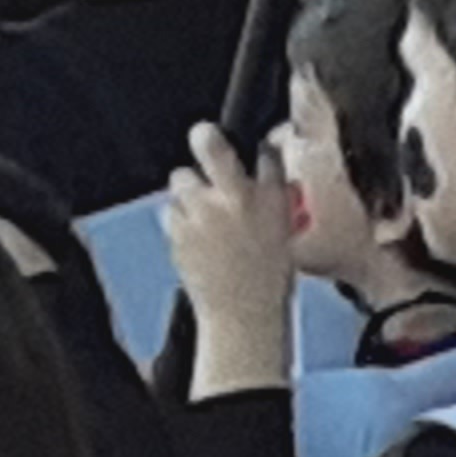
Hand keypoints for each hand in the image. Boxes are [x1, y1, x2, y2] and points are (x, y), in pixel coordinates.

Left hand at [164, 122, 299, 397]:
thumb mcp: (284, 238)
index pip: (266, 154)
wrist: (243, 319)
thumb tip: (264, 177)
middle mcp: (237, 201)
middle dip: (206, 137)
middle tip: (205, 136)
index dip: (258, 148)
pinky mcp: (178, 228)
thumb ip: (273, 204)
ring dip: (190, 192)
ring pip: (183, 178)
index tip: (257, 152)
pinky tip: (195, 241)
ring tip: (203, 219)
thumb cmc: (266, 284)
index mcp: (274, 204)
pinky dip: (179, 220)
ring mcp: (204, 212)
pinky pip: (171, 210)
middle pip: (212, 145)